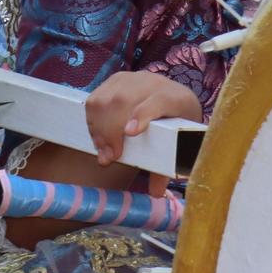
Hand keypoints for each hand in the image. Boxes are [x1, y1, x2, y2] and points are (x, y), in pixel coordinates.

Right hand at [84, 71, 201, 165]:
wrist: (175, 98)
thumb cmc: (177, 126)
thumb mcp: (179, 145)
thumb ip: (166, 168)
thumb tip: (156, 193)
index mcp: (178, 99)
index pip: (161, 101)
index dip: (144, 114)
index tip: (130, 133)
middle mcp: (156, 83)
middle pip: (126, 101)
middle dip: (112, 131)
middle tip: (110, 157)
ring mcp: (134, 79)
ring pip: (108, 99)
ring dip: (99, 128)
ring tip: (103, 151)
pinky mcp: (117, 80)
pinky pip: (96, 98)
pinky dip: (92, 120)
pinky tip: (98, 137)